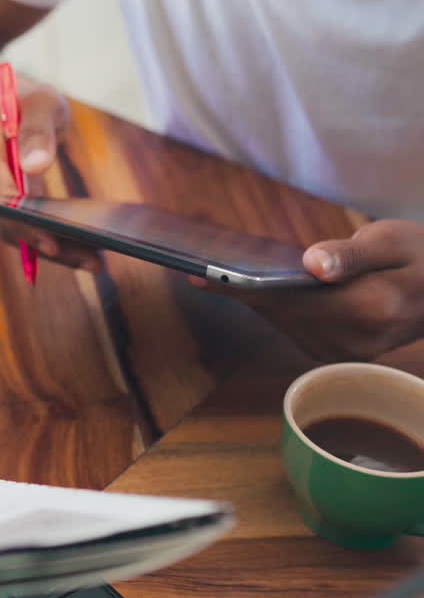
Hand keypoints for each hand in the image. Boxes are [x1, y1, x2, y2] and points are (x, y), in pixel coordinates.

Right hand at [0, 75, 100, 270]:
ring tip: (92, 260)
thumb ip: (38, 129)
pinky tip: (77, 251)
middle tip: (89, 259)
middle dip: (43, 242)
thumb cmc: (26, 100)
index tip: (53, 238)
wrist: (4, 106)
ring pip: (9, 231)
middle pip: (2, 220)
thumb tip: (36, 165)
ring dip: (50, 248)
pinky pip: (15, 228)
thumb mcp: (40, 101)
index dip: (21, 219)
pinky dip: (45, 240)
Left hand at [194, 219, 423, 360]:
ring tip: (217, 275)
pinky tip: (257, 288)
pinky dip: (275, 309)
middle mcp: (353, 342)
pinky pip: (294, 329)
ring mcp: (345, 355)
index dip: (240, 286)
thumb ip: (352, 254)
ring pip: (283, 323)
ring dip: (255, 300)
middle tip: (195, 269)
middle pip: (278, 314)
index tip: (199, 274)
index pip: (287, 299)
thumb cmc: (421, 257)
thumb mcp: (393, 241)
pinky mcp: (337, 356)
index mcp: (368, 310)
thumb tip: (311, 264)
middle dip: (239, 291)